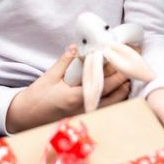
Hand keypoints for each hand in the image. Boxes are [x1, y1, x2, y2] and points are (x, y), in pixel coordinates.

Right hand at [6, 47, 130, 133]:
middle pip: (114, 93)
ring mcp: (87, 114)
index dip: (117, 69)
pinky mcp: (86, 115)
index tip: (125, 56)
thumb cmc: (37, 97)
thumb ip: (65, 61)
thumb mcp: (49, 76)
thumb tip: (77, 46)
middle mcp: (85, 108)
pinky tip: (120, 86)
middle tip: (135, 60)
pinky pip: (108, 106)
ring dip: (123, 86)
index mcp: (75, 97)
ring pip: (114, 102)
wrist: (27, 116)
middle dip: (126, 75)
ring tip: (131, 71)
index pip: (104, 82)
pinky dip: (117, 96)